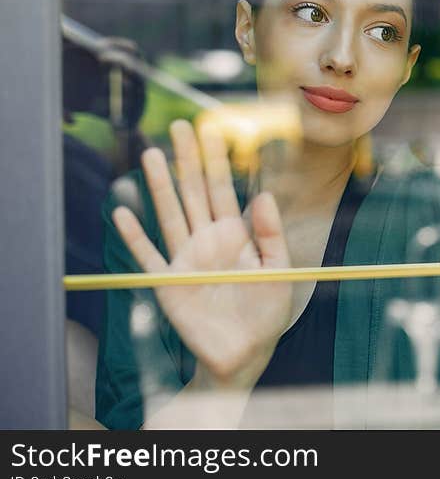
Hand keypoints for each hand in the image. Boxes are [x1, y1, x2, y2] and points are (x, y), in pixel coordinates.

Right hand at [112, 120, 296, 388]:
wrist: (246, 352)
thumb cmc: (265, 311)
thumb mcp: (279, 271)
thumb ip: (271, 235)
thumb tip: (262, 196)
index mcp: (236, 235)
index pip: (223, 189)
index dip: (216, 160)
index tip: (210, 129)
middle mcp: (207, 241)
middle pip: (193, 192)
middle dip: (187, 160)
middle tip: (178, 126)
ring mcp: (186, 260)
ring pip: (170, 214)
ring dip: (160, 186)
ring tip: (149, 154)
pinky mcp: (169, 284)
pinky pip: (148, 256)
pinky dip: (134, 236)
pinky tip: (122, 212)